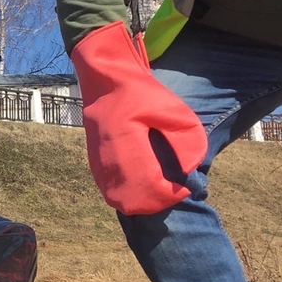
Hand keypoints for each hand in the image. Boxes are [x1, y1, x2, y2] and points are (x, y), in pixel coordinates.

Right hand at [71, 21, 207, 214]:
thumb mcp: (174, 111)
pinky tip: (145, 180)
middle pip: (131, 203)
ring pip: (119, 199)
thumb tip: (187, 171)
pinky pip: (112, 190)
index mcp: (126, 144)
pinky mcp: (94, 162)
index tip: (186, 185)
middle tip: (174, 188)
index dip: (172, 195)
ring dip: (142, 200)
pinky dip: (130, 193)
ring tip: (162, 186)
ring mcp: (97, 162)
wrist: (105, 79)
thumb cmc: (141, 92)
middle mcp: (107, 159)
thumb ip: (187, 142)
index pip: (150, 188)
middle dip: (157, 202)